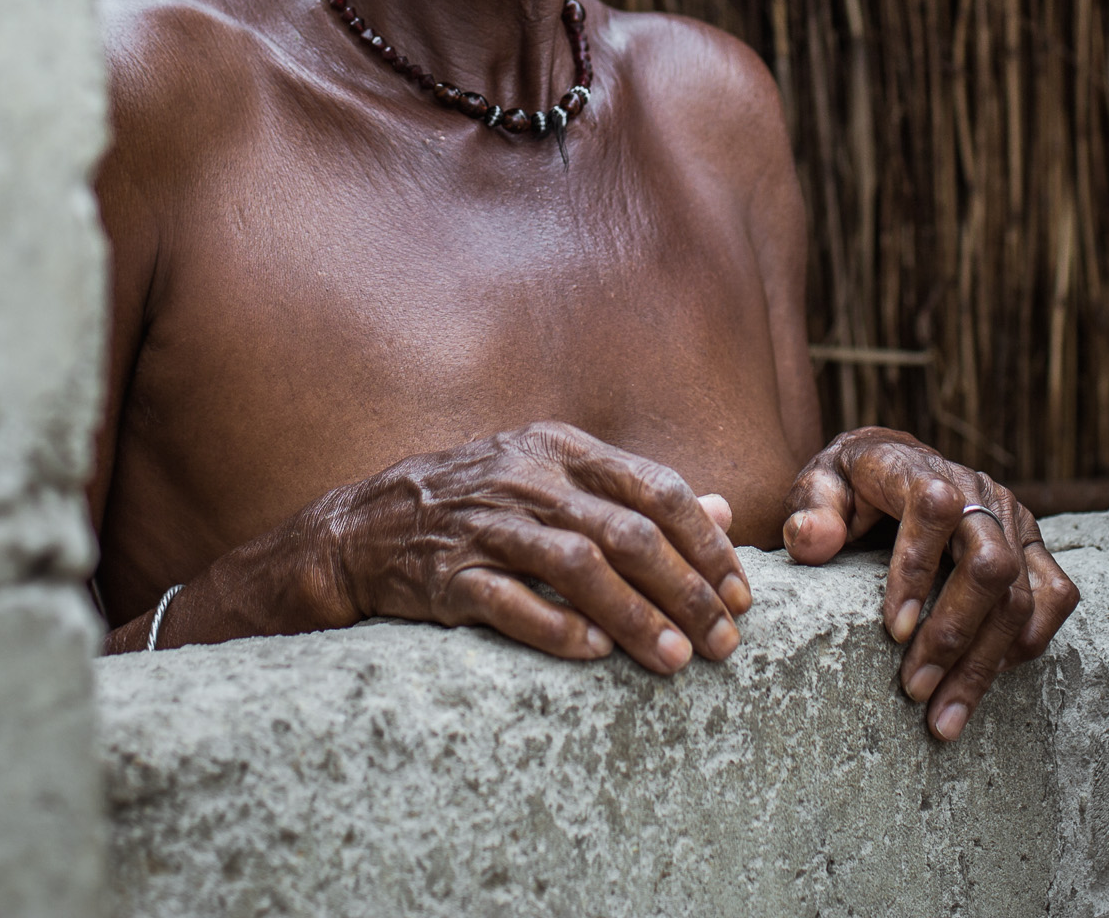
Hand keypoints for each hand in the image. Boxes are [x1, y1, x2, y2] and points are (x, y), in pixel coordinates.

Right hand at [308, 421, 751, 673]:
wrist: (368, 526)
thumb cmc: (480, 500)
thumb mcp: (555, 475)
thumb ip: (635, 493)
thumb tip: (721, 511)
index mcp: (561, 448)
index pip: (655, 488)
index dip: (706, 542)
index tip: (740, 593)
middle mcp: (528, 479)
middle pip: (627, 533)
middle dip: (687, 590)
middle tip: (724, 641)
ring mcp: (486, 526)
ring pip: (577, 567)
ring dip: (635, 617)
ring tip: (677, 659)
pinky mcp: (449, 575)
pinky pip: (511, 602)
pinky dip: (558, 628)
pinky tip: (596, 655)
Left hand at [781, 427, 1078, 740]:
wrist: (895, 464)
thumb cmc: (852, 486)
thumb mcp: (819, 486)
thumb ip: (810, 511)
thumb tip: (811, 542)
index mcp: (918, 469)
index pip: (933, 508)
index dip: (916, 569)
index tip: (893, 631)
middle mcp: (975, 490)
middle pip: (990, 564)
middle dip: (954, 635)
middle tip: (914, 690)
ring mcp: (1012, 517)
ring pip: (1021, 596)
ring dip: (984, 663)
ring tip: (944, 716)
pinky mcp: (1032, 544)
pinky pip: (1055, 597)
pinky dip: (1025, 646)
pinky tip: (984, 678)